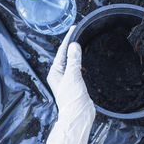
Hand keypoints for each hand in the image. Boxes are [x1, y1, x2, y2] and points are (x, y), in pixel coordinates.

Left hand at [42, 26, 94, 143]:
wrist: (79, 115)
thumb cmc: (72, 98)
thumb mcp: (73, 76)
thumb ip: (74, 60)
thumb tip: (74, 45)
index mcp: (55, 72)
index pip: (62, 51)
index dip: (68, 39)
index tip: (74, 27)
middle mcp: (60, 74)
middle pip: (66, 55)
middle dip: (72, 44)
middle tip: (80, 31)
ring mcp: (69, 79)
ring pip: (73, 61)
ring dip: (78, 52)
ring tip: (84, 41)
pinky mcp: (77, 84)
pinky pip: (79, 68)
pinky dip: (83, 61)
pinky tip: (88, 58)